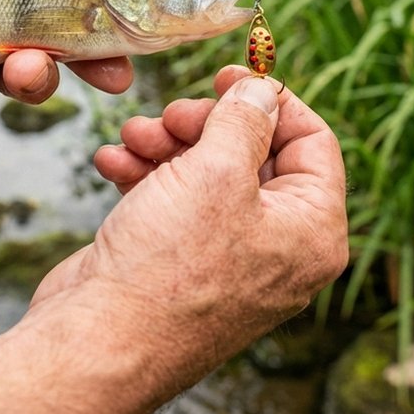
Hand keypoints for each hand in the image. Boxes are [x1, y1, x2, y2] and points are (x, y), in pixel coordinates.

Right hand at [33, 66, 346, 374]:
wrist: (99, 339)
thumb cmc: (167, 267)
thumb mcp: (217, 171)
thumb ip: (245, 118)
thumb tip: (262, 89)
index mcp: (312, 231)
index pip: (314, 141)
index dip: (271, 100)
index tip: (227, 73)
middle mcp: (279, 247)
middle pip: (255, 153)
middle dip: (205, 124)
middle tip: (170, 115)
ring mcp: (228, 258)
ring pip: (207, 174)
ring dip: (166, 144)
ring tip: (132, 137)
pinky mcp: (181, 263)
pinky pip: (174, 202)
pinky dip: (145, 175)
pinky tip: (112, 163)